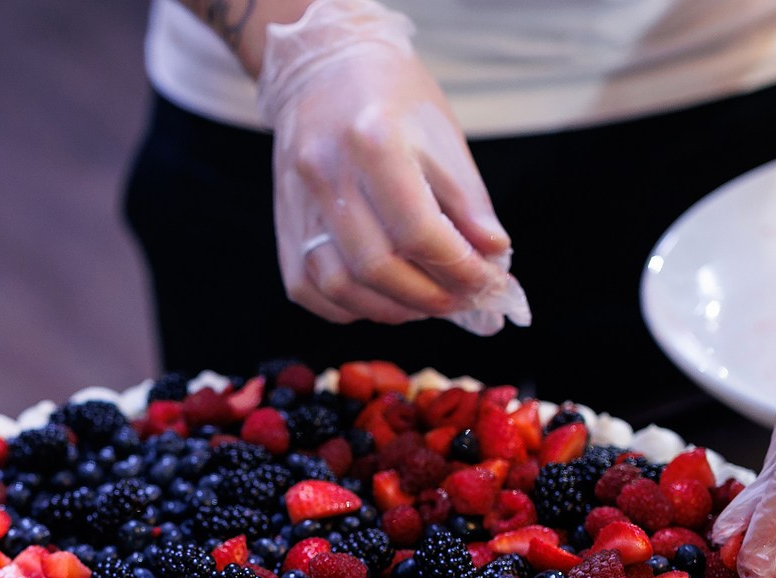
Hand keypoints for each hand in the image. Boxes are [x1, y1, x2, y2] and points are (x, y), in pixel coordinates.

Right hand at [255, 0, 527, 329]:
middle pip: (377, 266)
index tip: (485, 282)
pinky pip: (308, 289)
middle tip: (460, 300)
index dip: (459, 268)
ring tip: (424, 304)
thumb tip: (492, 257)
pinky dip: (349, 307)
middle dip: (428, 297)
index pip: (419, 231)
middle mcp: (327, 173)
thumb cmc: (392, 98)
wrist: (324, 69)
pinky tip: (381, 299)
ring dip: (390, 309)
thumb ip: (469, 201)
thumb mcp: (443, 134)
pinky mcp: (283, 225)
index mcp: (373, 140)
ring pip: (338, 286)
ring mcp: (297, 202)